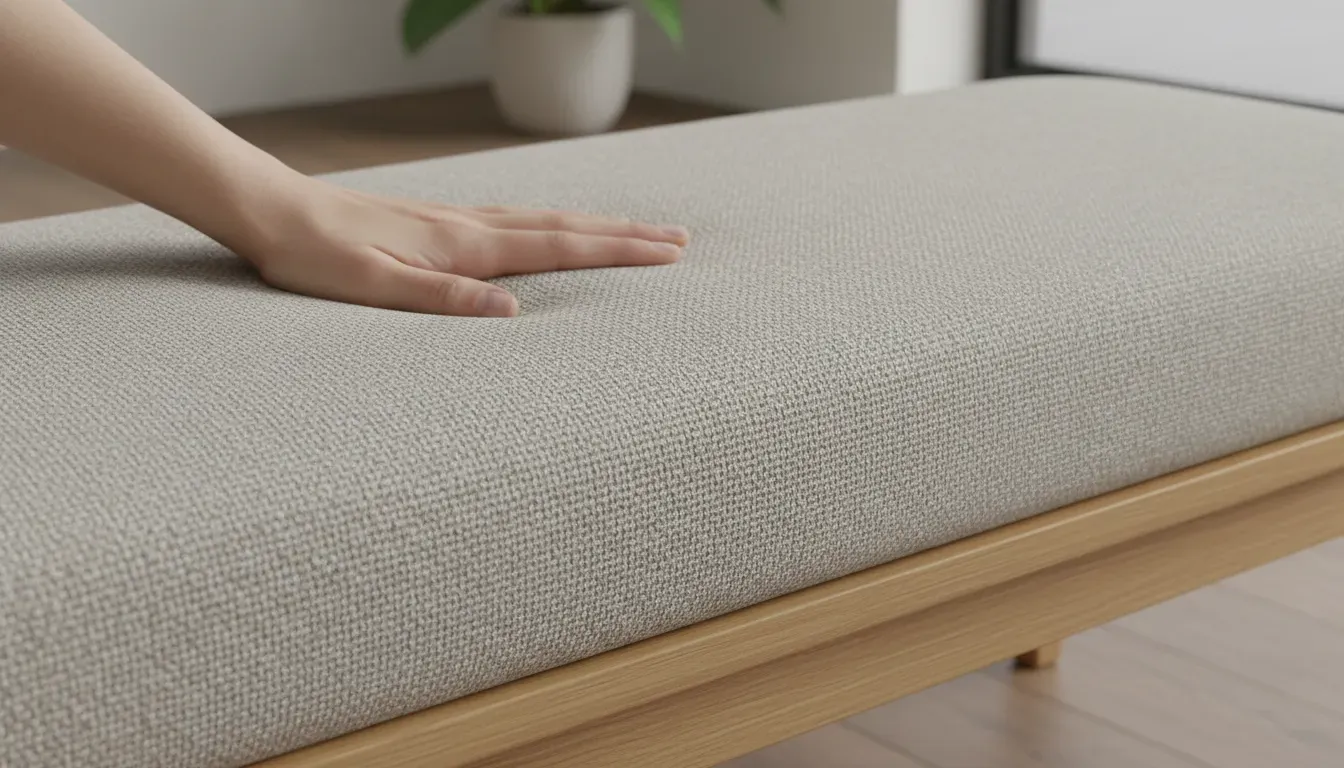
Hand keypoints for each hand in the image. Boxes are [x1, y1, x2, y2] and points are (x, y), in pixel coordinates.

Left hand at [230, 179, 686, 317]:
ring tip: (634, 230)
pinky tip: (552, 228)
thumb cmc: (315, 257)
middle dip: (624, 233)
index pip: (558, 246)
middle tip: (677, 238)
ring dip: (594, 224)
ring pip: (542, 219)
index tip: (667, 252)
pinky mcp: (436, 221)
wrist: (272, 211)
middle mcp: (467, 227)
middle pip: (563, 226)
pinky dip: (551, 223)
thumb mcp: (374, 288)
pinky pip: (513, 220)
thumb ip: (442, 300)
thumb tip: (511, 314)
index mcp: (463, 248)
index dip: (617, 250)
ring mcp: (454, 219)